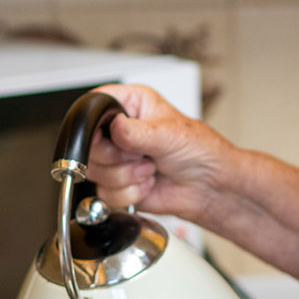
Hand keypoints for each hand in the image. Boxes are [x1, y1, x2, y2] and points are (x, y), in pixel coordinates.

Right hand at [87, 84, 232, 221]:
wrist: (210, 187)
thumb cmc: (200, 151)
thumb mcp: (170, 134)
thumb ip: (138, 132)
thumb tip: (115, 126)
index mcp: (130, 104)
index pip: (94, 105)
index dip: (95, 123)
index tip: (113, 136)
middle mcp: (119, 130)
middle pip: (89, 145)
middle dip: (118, 157)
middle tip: (142, 155)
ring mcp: (117, 158)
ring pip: (95, 172)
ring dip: (127, 177)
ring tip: (151, 169)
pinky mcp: (118, 183)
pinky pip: (106, 193)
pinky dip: (130, 193)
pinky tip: (149, 184)